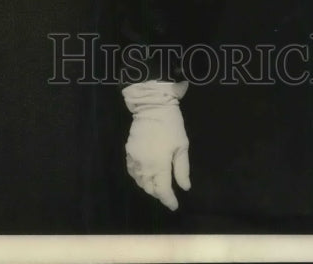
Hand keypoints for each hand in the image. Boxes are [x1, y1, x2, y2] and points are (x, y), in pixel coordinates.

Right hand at [123, 80, 190, 209]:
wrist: (152, 106)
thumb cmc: (171, 125)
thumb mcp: (182, 146)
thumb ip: (182, 169)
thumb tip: (184, 188)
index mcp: (159, 164)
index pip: (162, 190)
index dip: (168, 200)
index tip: (174, 205)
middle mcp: (144, 165)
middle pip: (149, 188)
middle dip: (159, 194)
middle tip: (168, 194)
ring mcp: (134, 158)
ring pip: (139, 181)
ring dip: (148, 186)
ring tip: (158, 185)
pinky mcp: (128, 151)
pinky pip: (132, 171)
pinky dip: (139, 177)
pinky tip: (145, 175)